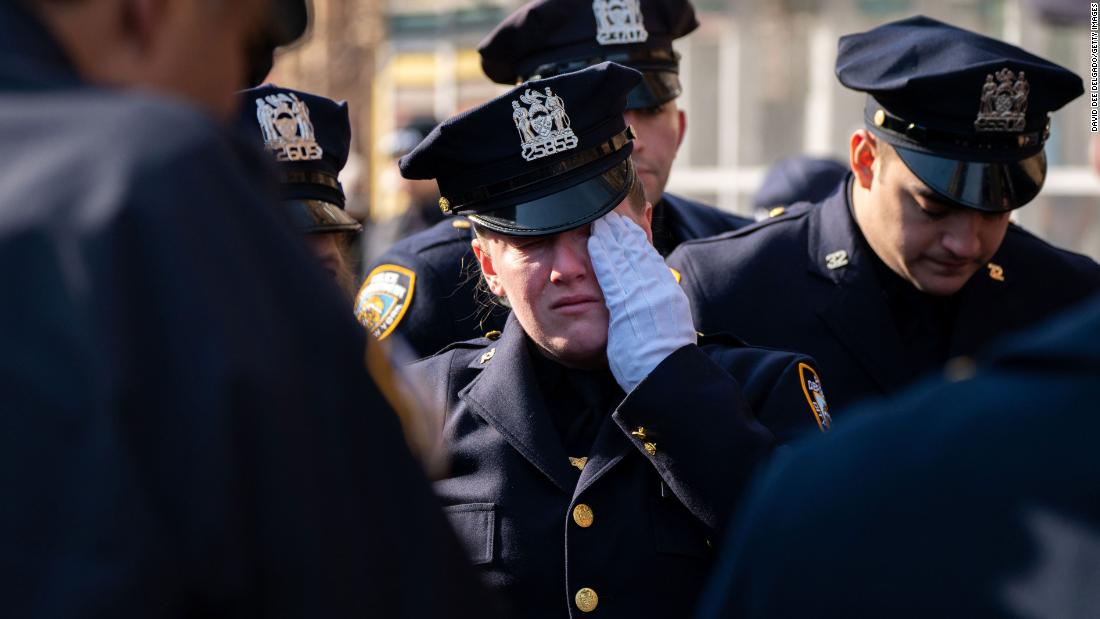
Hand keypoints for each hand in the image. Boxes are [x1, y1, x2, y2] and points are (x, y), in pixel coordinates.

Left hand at [588, 211, 696, 391]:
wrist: (664, 372)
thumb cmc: (661, 357)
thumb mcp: (667, 325)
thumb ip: (658, 305)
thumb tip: (654, 297)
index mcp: (667, 293)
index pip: (649, 259)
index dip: (636, 239)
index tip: (625, 224)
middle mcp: (656, 289)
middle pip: (637, 252)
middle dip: (621, 231)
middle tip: (609, 211)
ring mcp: (643, 295)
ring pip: (625, 257)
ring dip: (611, 237)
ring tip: (600, 219)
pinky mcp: (627, 305)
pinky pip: (613, 275)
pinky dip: (605, 257)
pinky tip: (595, 243)